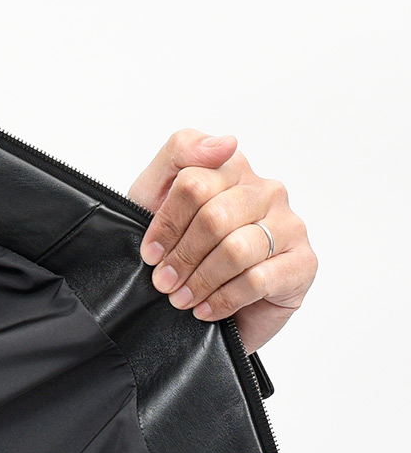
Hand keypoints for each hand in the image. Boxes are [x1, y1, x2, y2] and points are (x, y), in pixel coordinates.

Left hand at [128, 128, 318, 354]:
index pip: (195, 184)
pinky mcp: (302, 263)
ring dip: (200, 280)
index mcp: (233, 169)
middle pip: (214, 217)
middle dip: (181, 256)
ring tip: (181, 299)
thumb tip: (226, 143)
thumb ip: (180, 152)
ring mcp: (289, 226)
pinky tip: (206, 310)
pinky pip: (257, 279)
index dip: (166, 225)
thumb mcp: (156, 195)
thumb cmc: (178, 248)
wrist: (201, 310)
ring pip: (236, 249)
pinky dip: (223, 299)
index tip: (150, 254)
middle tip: (164, 283)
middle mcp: (267, 192)